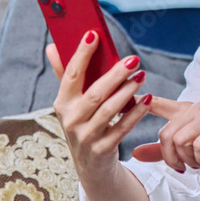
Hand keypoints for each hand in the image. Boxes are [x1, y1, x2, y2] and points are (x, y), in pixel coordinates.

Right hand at [47, 33, 151, 181]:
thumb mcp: (71, 103)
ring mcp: (85, 136)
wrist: (90, 166)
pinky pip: (122, 128)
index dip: (81, 54)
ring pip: (109, 109)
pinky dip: (136, 113)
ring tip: (142, 76)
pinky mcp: (102, 149)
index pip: (71, 74)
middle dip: (115, 74)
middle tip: (133, 59)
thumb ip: (64, 75)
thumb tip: (51, 46)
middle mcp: (70, 120)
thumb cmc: (83, 124)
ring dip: (128, 91)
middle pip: (95, 92)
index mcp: (62, 103)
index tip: (94, 34)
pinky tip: (148, 99)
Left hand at [132, 98, 199, 174]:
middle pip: (166, 134)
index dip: (138, 102)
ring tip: (198, 163)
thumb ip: (162, 151)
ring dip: (187, 159)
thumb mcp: (188, 150)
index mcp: (185, 111)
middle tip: (183, 167)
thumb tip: (134, 154)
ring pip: (181, 140)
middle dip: (171, 157)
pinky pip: (199, 145)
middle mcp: (195, 109)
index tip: (121, 101)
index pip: (156, 103)